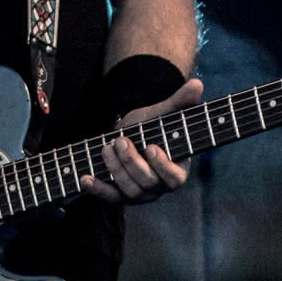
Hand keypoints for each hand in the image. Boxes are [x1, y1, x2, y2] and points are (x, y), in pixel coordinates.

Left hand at [81, 77, 203, 205]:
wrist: (128, 134)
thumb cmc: (150, 126)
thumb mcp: (163, 113)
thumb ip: (180, 102)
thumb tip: (197, 83)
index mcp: (176, 170)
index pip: (174, 178)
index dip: (163, 166)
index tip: (151, 147)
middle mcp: (159, 187)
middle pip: (148, 183)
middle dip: (132, 162)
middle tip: (121, 140)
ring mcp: (139, 194)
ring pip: (129, 189)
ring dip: (116, 168)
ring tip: (106, 147)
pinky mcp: (118, 195)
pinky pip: (109, 197)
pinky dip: (96, 189)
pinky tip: (84, 178)